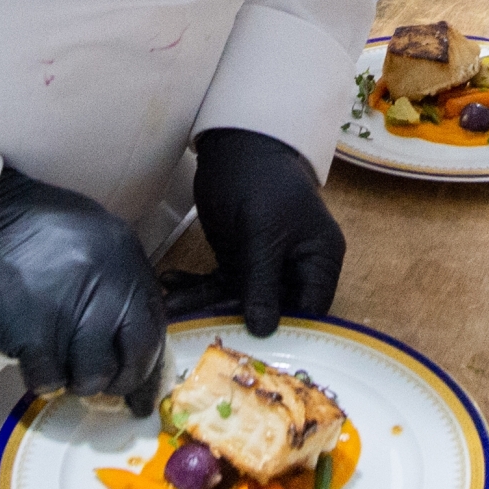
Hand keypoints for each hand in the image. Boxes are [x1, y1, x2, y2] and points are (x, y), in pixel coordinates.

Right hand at [0, 165, 166, 413]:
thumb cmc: (39, 223)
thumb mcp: (99, 236)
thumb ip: (120, 279)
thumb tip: (130, 330)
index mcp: (128, 263)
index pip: (155, 330)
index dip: (149, 365)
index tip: (140, 388)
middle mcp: (109, 290)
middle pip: (132, 360)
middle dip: (119, 382)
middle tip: (100, 385)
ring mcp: (72, 313)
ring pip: (91, 377)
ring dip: (77, 382)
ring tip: (61, 368)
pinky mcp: (32, 332)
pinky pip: (49, 379)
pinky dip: (43, 381)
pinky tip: (35, 367)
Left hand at [169, 129, 345, 336]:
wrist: (235, 143)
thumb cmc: (261, 180)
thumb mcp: (262, 232)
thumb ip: (262, 283)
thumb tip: (263, 331)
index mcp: (318, 260)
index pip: (309, 310)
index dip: (285, 332)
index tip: (250, 344)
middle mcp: (296, 268)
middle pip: (272, 311)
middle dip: (232, 319)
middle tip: (196, 326)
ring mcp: (266, 267)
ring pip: (239, 301)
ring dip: (204, 302)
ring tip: (170, 305)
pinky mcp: (239, 261)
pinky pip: (219, 285)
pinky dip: (197, 287)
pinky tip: (171, 283)